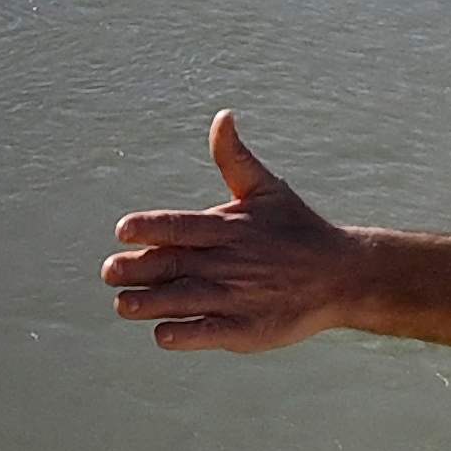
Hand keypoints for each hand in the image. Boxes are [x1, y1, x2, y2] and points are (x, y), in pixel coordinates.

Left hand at [103, 112, 364, 352]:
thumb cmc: (297, 229)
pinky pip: (210, 333)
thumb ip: (234, 158)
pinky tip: (162, 334)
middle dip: (137, 268)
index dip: (150, 227)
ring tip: (122, 304)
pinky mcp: (248, 330)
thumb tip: (223, 116)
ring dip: (151, 303)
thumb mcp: (267, 189)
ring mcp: (238, 298)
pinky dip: (185, 334)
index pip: (180, 226)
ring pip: (184, 300)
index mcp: (228, 227)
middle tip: (108, 270)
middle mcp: (229, 262)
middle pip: (173, 264)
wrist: (342, 275)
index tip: (123, 230)